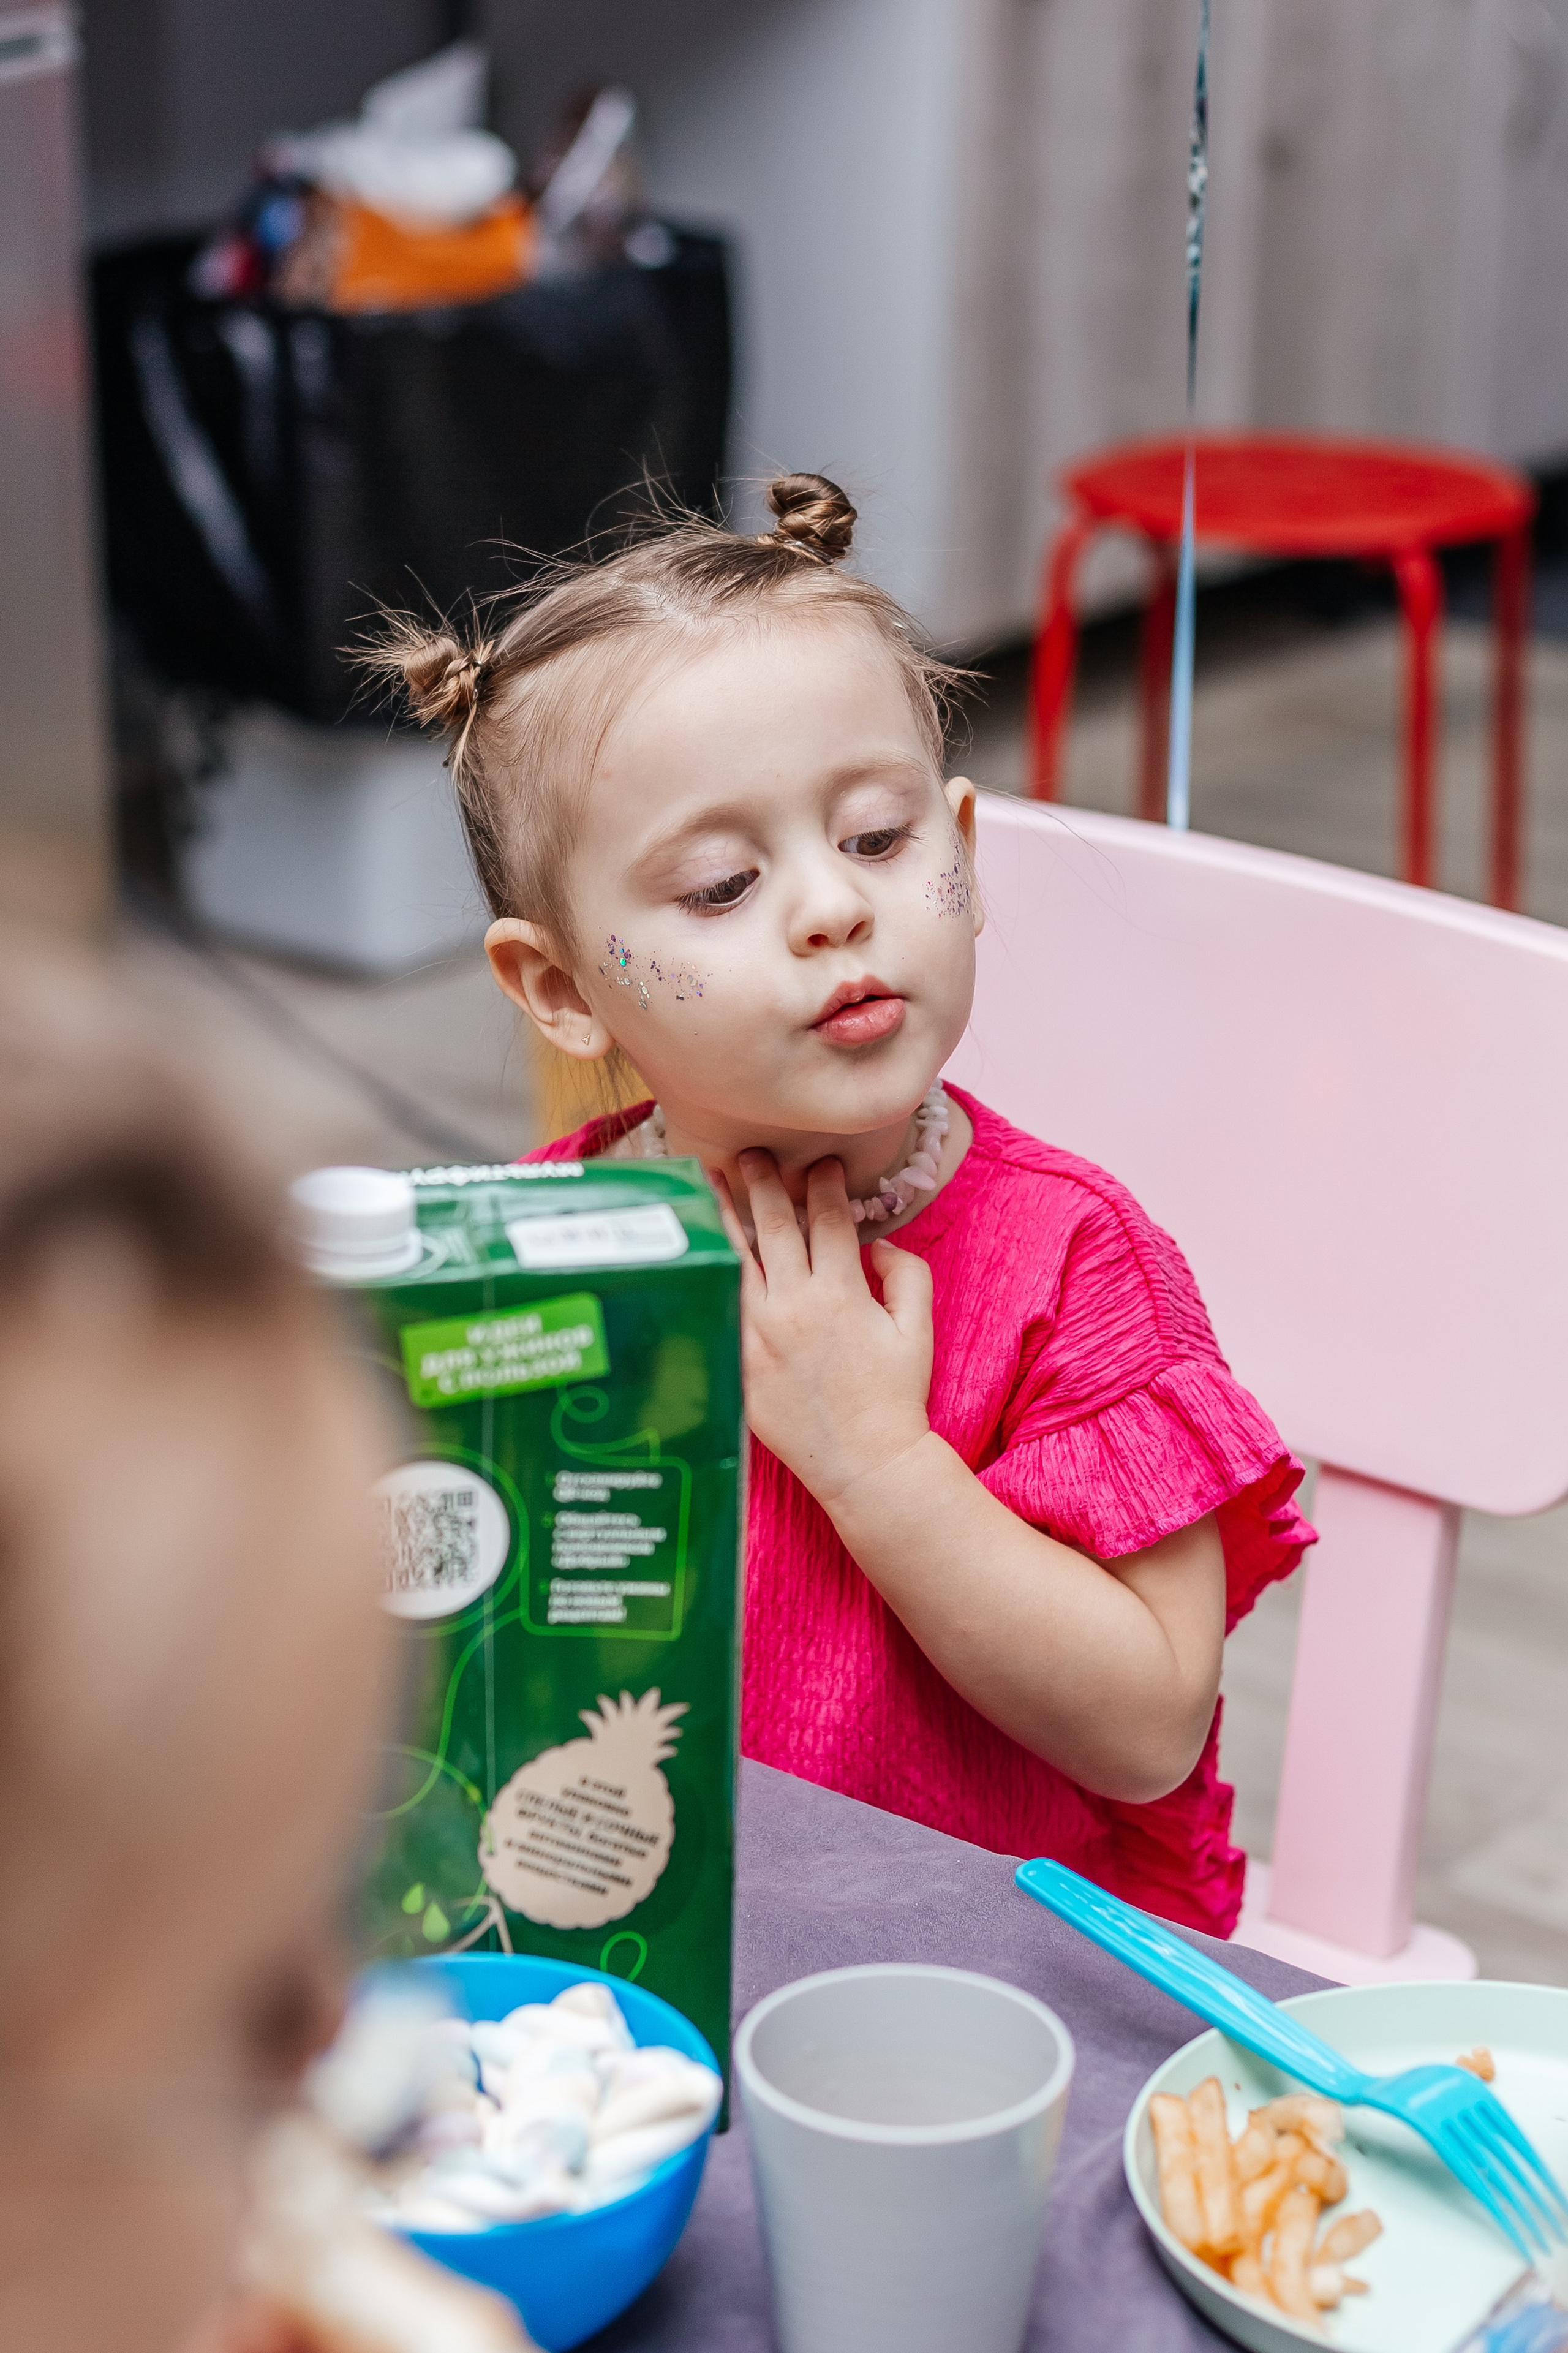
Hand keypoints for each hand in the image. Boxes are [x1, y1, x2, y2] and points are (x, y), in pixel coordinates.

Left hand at [714, 1153, 932, 1508]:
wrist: (866, 1462)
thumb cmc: (896, 1396)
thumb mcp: (919, 1330)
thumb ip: (907, 1275)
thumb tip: (876, 1246)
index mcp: (841, 1292)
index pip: (829, 1220)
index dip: (826, 1185)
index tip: (823, 1164)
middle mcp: (794, 1305)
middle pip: (775, 1226)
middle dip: (764, 1182)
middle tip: (752, 1153)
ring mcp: (758, 1333)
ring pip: (735, 1257)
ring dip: (724, 1214)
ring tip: (709, 1179)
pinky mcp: (738, 1361)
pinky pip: (719, 1305)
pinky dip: (708, 1271)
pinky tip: (698, 1250)